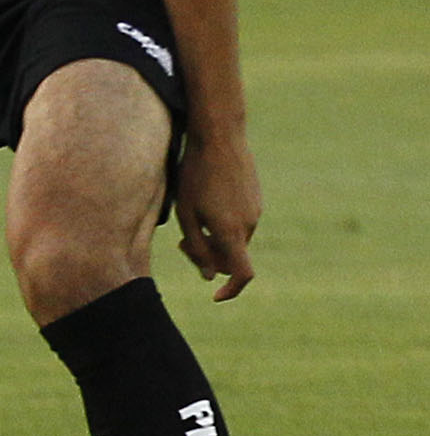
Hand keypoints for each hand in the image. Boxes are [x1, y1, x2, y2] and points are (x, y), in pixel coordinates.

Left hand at [172, 126, 259, 300]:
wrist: (220, 138)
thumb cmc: (195, 175)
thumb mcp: (186, 212)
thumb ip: (196, 246)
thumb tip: (209, 275)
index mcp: (231, 232)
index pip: (242, 274)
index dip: (232, 290)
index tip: (216, 296)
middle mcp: (249, 225)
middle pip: (232, 258)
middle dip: (209, 258)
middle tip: (180, 244)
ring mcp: (256, 211)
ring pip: (234, 240)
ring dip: (214, 239)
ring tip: (189, 219)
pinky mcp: (255, 199)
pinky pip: (239, 223)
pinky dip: (223, 225)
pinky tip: (204, 204)